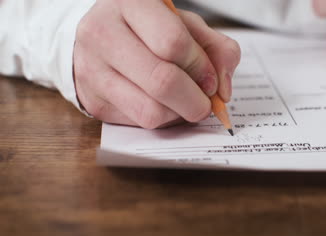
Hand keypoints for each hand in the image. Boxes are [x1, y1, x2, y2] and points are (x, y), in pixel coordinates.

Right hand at [73, 0, 240, 128]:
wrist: (99, 39)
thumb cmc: (149, 30)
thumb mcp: (185, 26)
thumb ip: (215, 48)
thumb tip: (222, 90)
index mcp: (130, 2)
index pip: (173, 43)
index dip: (200, 67)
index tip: (211, 80)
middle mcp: (102, 32)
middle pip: (162, 81)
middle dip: (195, 101)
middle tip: (204, 103)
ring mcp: (92, 69)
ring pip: (151, 110)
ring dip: (178, 114)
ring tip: (181, 101)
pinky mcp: (93, 101)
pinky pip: (139, 123)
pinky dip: (161, 119)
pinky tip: (161, 104)